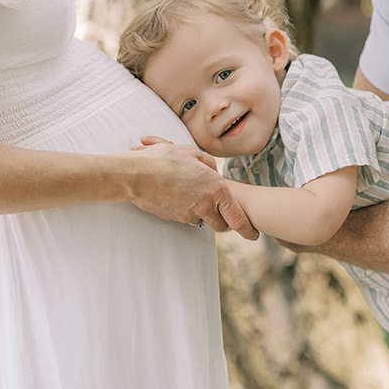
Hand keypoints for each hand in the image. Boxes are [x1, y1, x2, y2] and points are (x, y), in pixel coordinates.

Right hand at [124, 140, 257, 237]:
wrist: (135, 175)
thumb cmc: (163, 160)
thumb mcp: (192, 153)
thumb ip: (208, 163)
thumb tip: (212, 171)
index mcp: (216, 189)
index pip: (237, 218)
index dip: (247, 229)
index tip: (253, 235)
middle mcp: (205, 205)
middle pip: (221, 225)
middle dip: (223, 221)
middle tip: (222, 213)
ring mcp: (187, 214)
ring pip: (201, 219)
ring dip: (201, 211)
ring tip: (188, 191)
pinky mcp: (173, 218)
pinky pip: (184, 216)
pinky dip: (184, 208)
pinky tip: (174, 192)